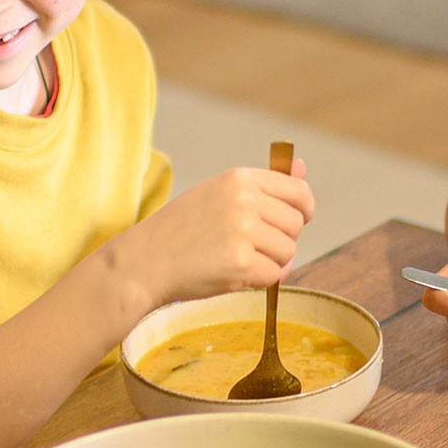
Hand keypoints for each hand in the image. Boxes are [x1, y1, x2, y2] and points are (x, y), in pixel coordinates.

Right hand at [124, 160, 314, 306]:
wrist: (145, 261)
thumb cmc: (180, 229)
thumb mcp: (218, 193)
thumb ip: (263, 185)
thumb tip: (303, 166)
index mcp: (239, 178)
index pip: (298, 191)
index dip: (303, 211)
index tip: (292, 223)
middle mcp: (244, 199)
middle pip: (295, 225)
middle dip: (281, 241)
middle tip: (252, 248)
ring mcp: (242, 230)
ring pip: (288, 252)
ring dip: (270, 263)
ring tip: (238, 261)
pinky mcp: (240, 262)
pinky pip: (274, 276)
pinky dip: (259, 281)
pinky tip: (233, 275)